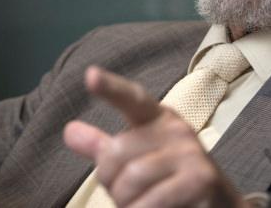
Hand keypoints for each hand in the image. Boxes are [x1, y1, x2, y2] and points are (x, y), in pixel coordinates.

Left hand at [63, 66, 247, 207]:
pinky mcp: (200, 181)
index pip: (132, 99)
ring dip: (128, 204)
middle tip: (131, 196)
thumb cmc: (169, 186)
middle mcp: (176, 130)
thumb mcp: (136, 162)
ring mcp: (191, 154)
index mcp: (158, 118)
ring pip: (130, 180)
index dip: (110, 88)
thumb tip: (69, 131)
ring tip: (145, 205)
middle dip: (112, 184)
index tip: (90, 75)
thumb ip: (104, 149)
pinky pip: (150, 202)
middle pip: (115, 153)